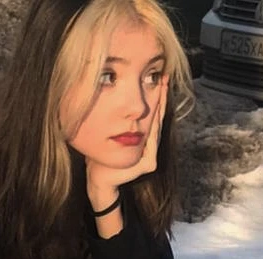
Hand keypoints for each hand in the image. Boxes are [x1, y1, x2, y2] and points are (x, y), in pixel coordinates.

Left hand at [86, 78, 168, 203]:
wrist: (98, 175)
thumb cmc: (100, 154)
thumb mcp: (109, 132)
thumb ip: (118, 120)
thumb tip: (121, 98)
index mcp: (143, 141)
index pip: (152, 117)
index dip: (157, 98)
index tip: (159, 78)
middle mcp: (150, 149)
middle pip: (157, 120)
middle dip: (161, 99)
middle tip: (164, 78)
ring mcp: (151, 157)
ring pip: (156, 128)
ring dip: (159, 108)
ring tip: (162, 89)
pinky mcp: (149, 164)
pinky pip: (152, 141)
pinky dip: (153, 126)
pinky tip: (155, 110)